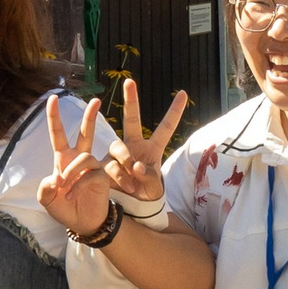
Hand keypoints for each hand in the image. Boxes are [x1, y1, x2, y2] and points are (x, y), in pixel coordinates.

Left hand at [39, 96, 121, 239]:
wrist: (81, 223)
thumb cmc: (64, 208)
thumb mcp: (47, 200)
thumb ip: (45, 189)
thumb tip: (55, 178)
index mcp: (63, 159)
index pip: (57, 134)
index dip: (54, 117)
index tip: (53, 98)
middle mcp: (79, 160)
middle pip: (85, 134)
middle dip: (90, 117)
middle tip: (96, 100)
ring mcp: (92, 168)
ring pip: (84, 157)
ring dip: (71, 171)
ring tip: (64, 187)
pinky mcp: (101, 178)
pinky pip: (90, 175)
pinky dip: (78, 185)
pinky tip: (71, 195)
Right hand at [112, 77, 188, 204]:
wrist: (128, 208)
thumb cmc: (146, 194)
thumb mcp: (154, 189)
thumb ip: (149, 177)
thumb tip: (136, 166)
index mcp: (152, 149)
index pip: (166, 127)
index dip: (174, 111)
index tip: (183, 93)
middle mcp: (134, 146)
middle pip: (132, 120)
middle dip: (131, 100)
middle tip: (129, 81)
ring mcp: (118, 154)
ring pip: (118, 147)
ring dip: (126, 164)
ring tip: (132, 183)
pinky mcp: (104, 164)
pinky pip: (110, 165)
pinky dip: (118, 178)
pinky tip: (124, 187)